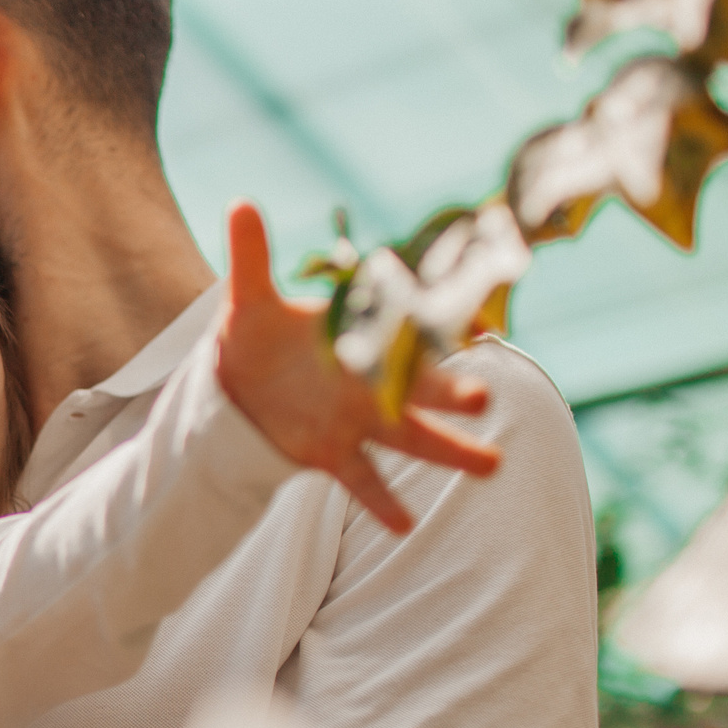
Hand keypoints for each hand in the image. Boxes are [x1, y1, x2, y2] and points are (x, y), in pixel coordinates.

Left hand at [217, 201, 500, 532]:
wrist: (236, 382)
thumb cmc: (255, 334)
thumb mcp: (248, 299)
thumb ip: (251, 257)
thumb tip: (240, 202)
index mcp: (359, 334)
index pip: (409, 327)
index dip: (443, 328)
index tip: (479, 329)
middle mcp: (369, 378)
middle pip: (418, 385)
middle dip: (447, 391)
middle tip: (481, 397)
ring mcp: (356, 418)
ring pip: (410, 436)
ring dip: (448, 450)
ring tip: (492, 465)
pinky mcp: (331, 451)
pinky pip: (361, 479)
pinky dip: (381, 502)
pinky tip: (405, 526)